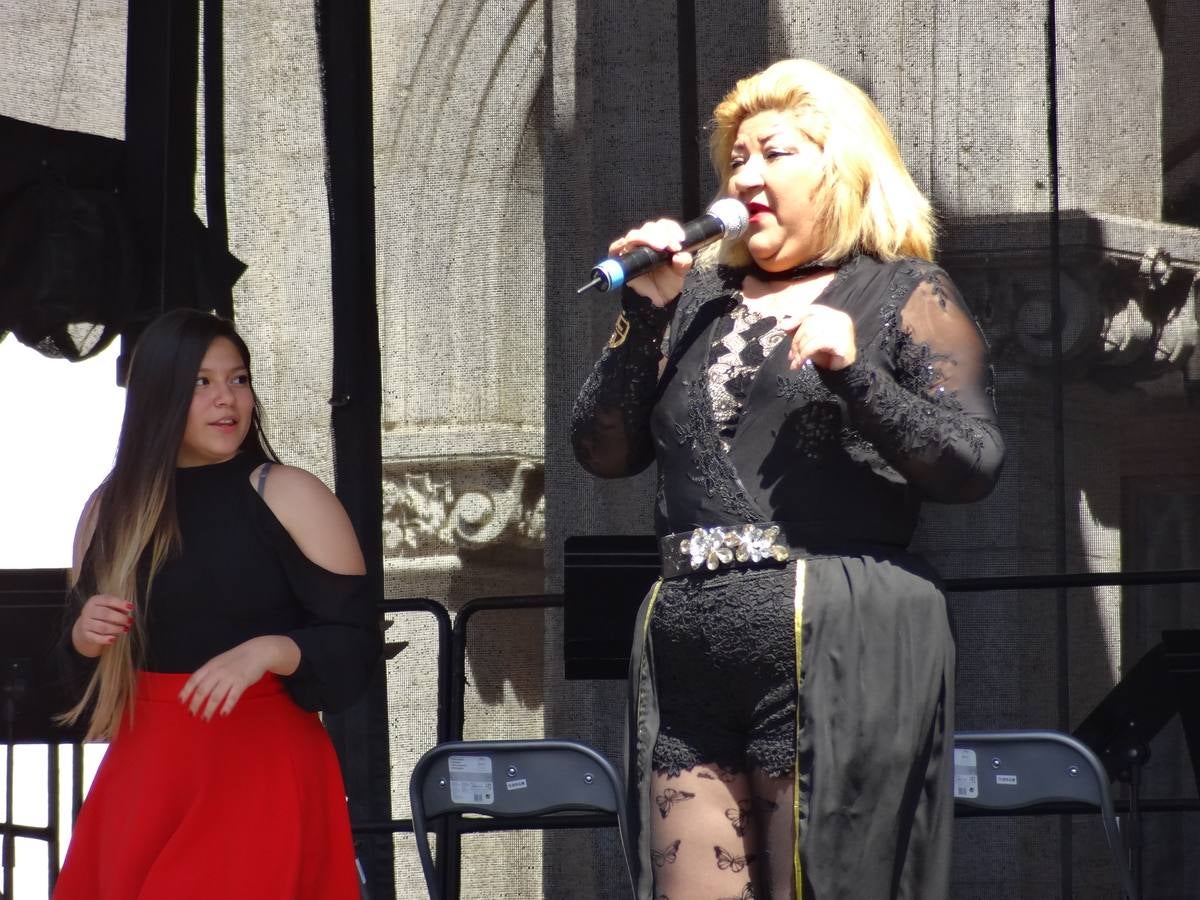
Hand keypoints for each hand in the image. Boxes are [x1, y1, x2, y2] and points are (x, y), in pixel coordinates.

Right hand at [73, 594, 132, 655]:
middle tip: (130, 621)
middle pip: (105, 614)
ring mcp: (85, 623)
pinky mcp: (85, 635)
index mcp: (95, 600)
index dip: (120, 604)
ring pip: (102, 627)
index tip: (131, 608)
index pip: (108, 600)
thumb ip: (119, 607)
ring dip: (116, 629)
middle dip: (120, 618)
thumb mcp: (110, 607)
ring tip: (126, 629)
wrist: (86, 627)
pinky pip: (95, 638)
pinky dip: (105, 639)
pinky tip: (114, 639)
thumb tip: (129, 609)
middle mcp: (88, 611)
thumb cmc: (103, 614)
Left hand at [179, 636, 298, 720]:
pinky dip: (227, 706)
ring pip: (216, 696)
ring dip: (209, 709)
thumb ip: (209, 673)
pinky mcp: (242, 682)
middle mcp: (218, 671)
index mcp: (211, 666)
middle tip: (192, 714)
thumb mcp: (219, 662)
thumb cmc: (237, 659)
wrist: (258, 651)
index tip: (181, 702)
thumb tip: (196, 688)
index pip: (194, 679)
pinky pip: (233, 696)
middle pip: (203, 690)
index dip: (186, 691)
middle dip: (195, 704)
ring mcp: (230, 677)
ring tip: (205, 718)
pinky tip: (223, 714)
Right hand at [608, 218, 692, 306]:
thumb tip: (681, 256)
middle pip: (649, 228)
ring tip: (661, 247)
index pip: (663, 226)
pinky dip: (619, 246)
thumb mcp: (679, 273)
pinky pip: (615, 248)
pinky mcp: (621, 259)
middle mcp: (646, 242)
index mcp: (660, 240)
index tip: (680, 239)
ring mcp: (632, 249)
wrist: (656, 300)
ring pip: (634, 235)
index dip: (671, 228)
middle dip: (661, 234)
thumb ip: (683, 264)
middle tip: (672, 247)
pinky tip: (627, 247)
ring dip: (647, 238)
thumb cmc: (667, 283)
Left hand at [781, 304, 856, 370]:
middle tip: (792, 355)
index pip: (812, 310)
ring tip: (796, 360)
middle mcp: (840, 319)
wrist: (843, 374)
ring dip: (800, 348)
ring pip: (811, 332)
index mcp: (835, 315)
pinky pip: (816, 343)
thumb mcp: (810, 341)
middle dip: (796, 339)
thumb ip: (798, 330)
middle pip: (809, 322)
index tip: (784, 328)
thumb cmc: (828, 356)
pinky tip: (801, 363)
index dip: (797, 317)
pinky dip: (805, 353)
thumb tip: (784, 324)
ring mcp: (842, 329)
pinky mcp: (841, 342)